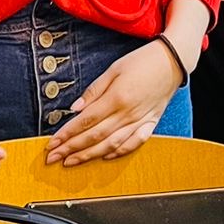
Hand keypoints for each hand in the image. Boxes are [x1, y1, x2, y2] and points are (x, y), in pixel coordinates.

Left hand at [45, 40, 182, 165]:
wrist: (172, 61)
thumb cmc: (141, 61)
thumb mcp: (113, 69)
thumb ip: (93, 91)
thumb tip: (74, 109)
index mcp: (116, 98)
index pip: (85, 121)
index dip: (67, 134)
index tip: (52, 143)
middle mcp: (127, 114)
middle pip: (94, 137)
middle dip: (71, 149)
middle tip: (53, 158)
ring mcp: (140, 121)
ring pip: (111, 145)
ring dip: (89, 156)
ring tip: (71, 162)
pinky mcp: (150, 124)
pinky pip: (134, 144)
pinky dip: (119, 153)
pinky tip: (105, 157)